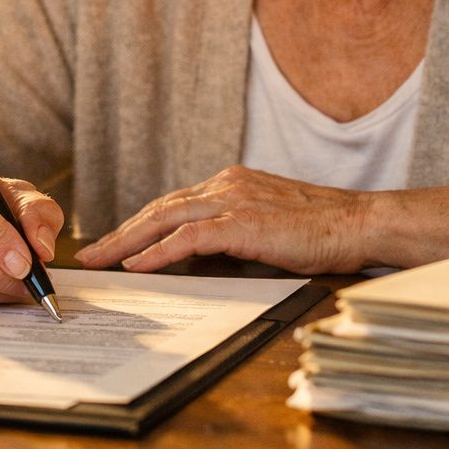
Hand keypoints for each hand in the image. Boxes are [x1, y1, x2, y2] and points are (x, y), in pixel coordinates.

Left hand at [74, 166, 370, 274]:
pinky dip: (158, 250)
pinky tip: (138, 264)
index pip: (173, 204)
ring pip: (164, 218)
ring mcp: (232, 201)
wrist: (356, 223)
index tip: (116, 242)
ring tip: (102, 260)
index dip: (140, 224)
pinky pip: (188, 237)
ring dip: (128, 241)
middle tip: (92, 254)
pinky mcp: (242, 223)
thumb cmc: (319, 230)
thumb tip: (198, 257)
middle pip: (159, 208)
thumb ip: (231, 234)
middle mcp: (225, 185)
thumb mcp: (265, 226)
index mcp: (230, 183)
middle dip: (121, 232)